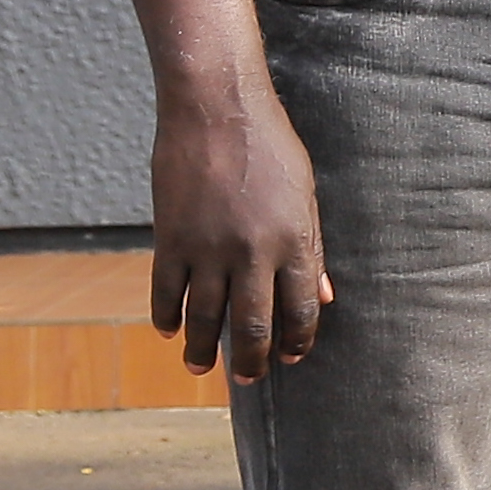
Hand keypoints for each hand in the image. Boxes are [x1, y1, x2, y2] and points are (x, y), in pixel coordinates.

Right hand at [147, 82, 330, 377]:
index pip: (301, 309)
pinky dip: (167, 318)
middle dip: (252, 362)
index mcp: (293, 242)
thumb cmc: (271, 147)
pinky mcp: (170, 240)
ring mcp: (207, 250)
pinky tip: (172, 330)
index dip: (298, 340)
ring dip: (204, 351)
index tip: (292, 357)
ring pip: (205, 320)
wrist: (216, 110)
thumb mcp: (306, 194)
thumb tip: (325, 295)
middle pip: (253, 327)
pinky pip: (165, 294)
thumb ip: (313, 248)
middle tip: (248, 380)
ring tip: (202, 368)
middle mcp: (252, 254)